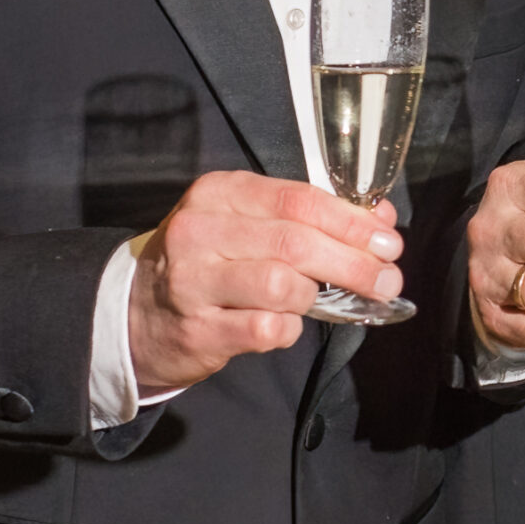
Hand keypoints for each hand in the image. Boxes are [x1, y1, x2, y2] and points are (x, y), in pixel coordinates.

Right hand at [127, 170, 402, 392]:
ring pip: (283, 286)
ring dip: (317, 297)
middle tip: (387, 280)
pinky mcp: (197, 329)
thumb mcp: (248, 225)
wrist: (136, 314)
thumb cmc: (208, 263)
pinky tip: (285, 325)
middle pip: (296, 243)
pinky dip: (288, 329)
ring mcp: (193, 282)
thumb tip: (380, 219)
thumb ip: (310, 218)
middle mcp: (201, 231)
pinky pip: (265, 328)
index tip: (388, 241)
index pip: (298, 199)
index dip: (352, 222)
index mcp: (219, 194)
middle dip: (353, 263)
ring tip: (324, 302)